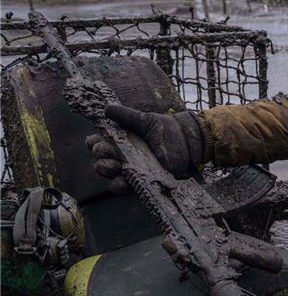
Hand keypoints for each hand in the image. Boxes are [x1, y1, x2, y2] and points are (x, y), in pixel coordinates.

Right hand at [87, 106, 206, 192]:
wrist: (187, 140)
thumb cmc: (165, 129)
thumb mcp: (145, 120)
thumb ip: (127, 116)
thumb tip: (107, 108)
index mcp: (119, 143)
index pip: (99, 145)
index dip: (93, 144)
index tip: (93, 140)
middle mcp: (122, 159)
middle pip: (103, 162)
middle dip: (100, 157)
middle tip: (104, 151)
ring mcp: (133, 171)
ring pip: (113, 177)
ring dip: (108, 172)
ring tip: (111, 165)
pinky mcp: (145, 181)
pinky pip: (130, 187)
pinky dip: (123, 185)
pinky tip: (120, 181)